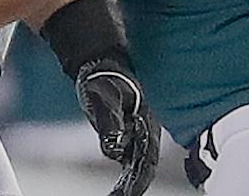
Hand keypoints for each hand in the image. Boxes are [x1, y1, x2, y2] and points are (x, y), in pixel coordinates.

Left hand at [76, 56, 158, 195]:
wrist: (101, 65)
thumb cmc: (105, 79)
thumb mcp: (106, 98)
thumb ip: (110, 123)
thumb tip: (114, 150)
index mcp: (147, 125)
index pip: (147, 160)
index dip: (139, 180)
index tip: (128, 194)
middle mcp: (145, 133)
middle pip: (143, 168)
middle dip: (133, 186)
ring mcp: (135, 136)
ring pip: (136, 167)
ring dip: (128, 185)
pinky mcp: (123, 137)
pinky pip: (127, 162)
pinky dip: (124, 177)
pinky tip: (116, 189)